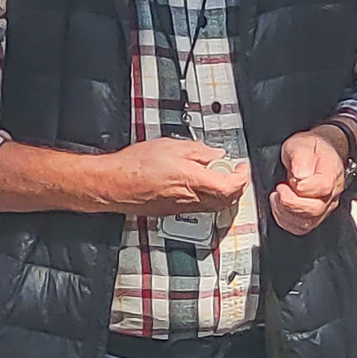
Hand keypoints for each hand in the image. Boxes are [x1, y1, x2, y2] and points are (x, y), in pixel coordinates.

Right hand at [104, 137, 249, 217]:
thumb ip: (199, 151)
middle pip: (227, 200)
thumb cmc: (137, 164)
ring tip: (217, 175)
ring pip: (214, 206)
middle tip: (234, 171)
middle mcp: (192, 199)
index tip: (242, 166)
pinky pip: (199, 207)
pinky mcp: (172, 211)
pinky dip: (207, 197)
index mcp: (195, 182)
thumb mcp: (173, 146)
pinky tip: (198, 183)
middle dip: (236, 186)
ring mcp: (182, 208)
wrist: (114, 183)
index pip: (231, 187)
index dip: (242, 177)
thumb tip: (215, 154)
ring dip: (222, 192)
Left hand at [271, 128, 346, 235]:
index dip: (299, 185)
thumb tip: (299, 174)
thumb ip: (300, 157)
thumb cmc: (311, 150)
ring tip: (278, 197)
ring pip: (306, 222)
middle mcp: (332, 195)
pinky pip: (300, 227)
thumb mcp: (302, 144)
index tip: (289, 178)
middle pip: (314, 210)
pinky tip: (281, 206)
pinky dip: (285, 220)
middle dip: (289, 202)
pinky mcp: (315, 216)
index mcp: (331, 175)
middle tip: (279, 189)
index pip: (320, 188)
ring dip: (285, 212)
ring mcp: (324, 208)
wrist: (318, 154)